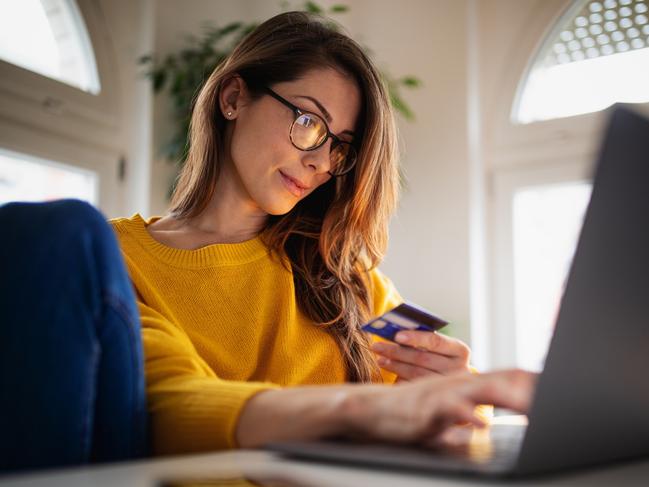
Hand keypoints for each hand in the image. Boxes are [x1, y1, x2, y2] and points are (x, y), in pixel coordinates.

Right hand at [343, 369, 536, 443]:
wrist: (371, 409)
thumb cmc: (406, 414)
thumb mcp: (441, 417)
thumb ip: (461, 419)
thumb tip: (477, 428)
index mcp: (464, 385)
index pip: (504, 380)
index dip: (528, 384)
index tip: (555, 391)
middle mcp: (457, 382)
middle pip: (500, 379)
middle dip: (527, 387)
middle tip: (555, 392)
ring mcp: (443, 392)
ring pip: (480, 389)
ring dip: (506, 396)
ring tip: (530, 403)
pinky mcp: (428, 406)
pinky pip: (451, 408)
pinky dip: (467, 415)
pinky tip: (482, 424)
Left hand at [371, 330, 470, 379]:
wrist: (451, 380)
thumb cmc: (439, 355)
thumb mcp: (438, 345)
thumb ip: (422, 337)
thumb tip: (394, 329)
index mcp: (460, 351)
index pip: (436, 341)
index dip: (415, 337)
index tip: (396, 335)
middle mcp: (459, 370)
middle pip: (422, 358)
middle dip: (397, 351)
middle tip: (377, 346)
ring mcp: (448, 387)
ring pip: (416, 374)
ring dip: (395, 365)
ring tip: (380, 358)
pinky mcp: (437, 399)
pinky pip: (413, 387)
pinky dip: (398, 378)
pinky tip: (388, 370)